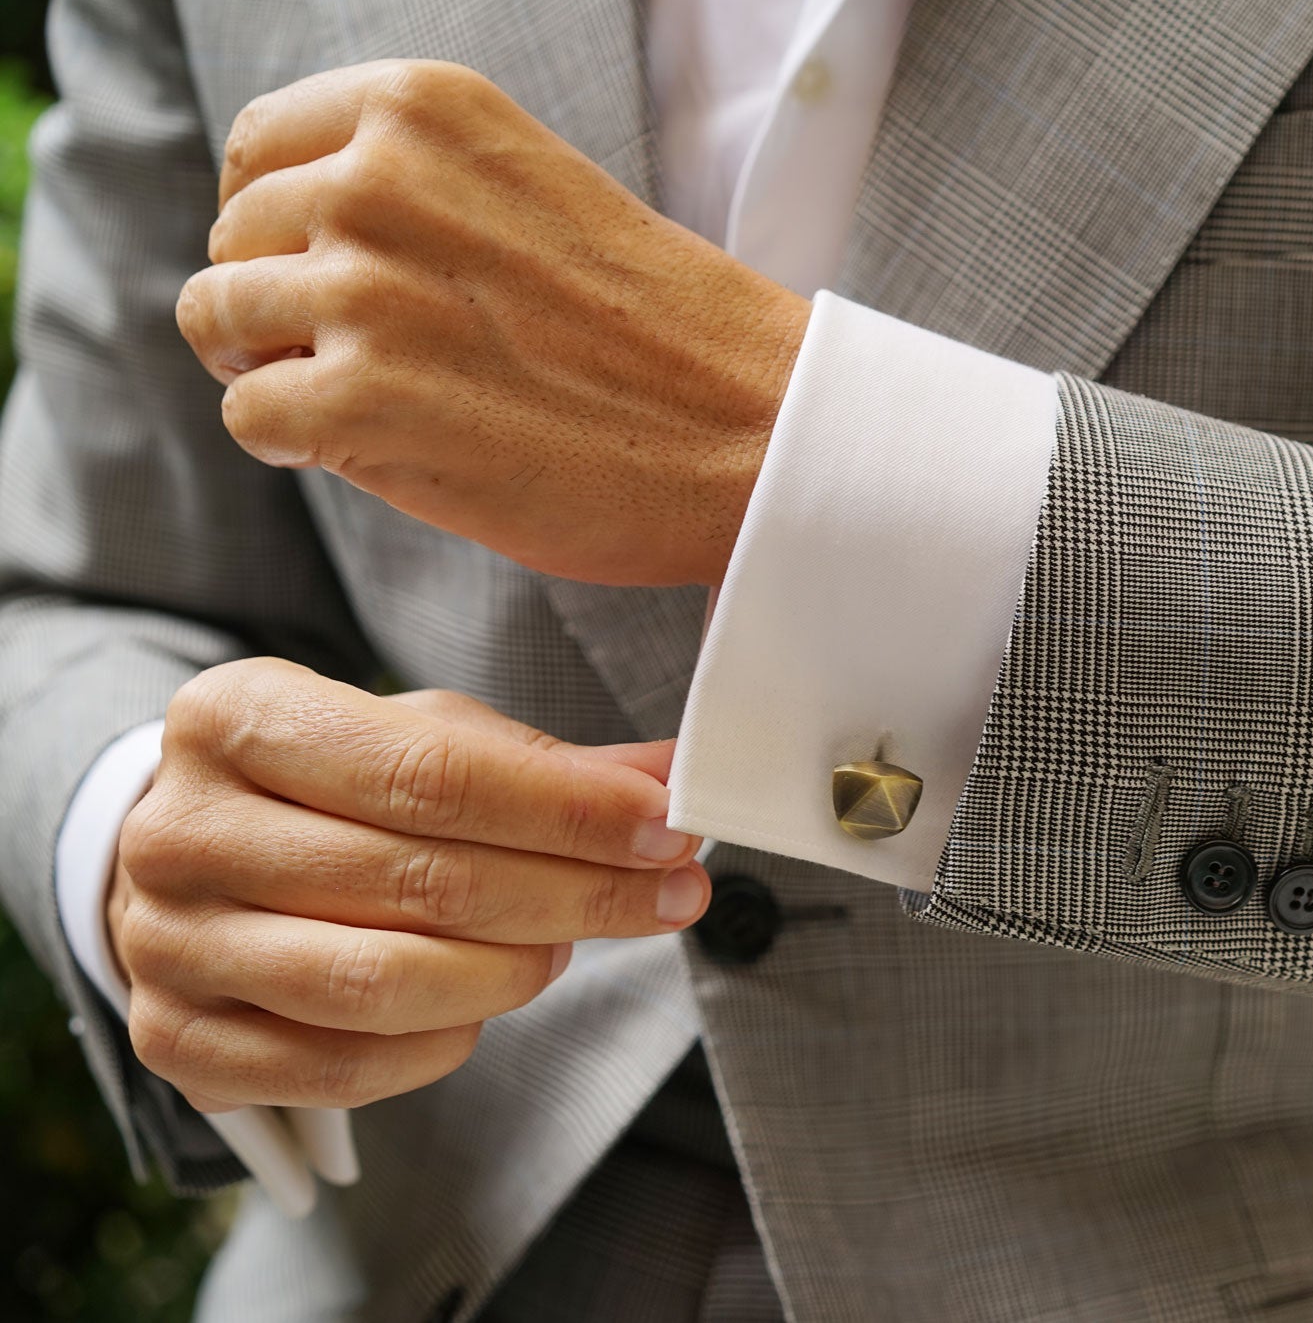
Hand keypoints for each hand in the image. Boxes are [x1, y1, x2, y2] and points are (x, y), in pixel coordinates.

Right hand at [108, 657, 708, 1112]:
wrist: (192, 859)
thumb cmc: (329, 786)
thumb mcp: (417, 735)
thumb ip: (542, 762)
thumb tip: (674, 777)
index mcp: (235, 716)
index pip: (429, 772)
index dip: (567, 808)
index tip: (668, 826)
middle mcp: (180, 829)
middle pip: (420, 879)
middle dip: (576, 891)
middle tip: (670, 892)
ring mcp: (168, 944)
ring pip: (382, 982)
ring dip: (514, 971)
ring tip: (566, 945)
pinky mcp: (177, 1043)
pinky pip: (344, 1067)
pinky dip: (444, 1042)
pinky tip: (487, 1003)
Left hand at [175, 59, 810, 587]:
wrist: (754, 428)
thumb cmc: (657, 329)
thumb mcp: (525, 190)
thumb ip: (410, 188)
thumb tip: (285, 243)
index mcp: (421, 109)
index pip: (257, 150)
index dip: (279, 227)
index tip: (339, 279)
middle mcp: (376, 179)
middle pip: (232, 241)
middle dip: (279, 306)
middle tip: (373, 362)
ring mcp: (363, 290)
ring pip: (218, 322)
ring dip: (279, 374)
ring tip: (377, 406)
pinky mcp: (361, 402)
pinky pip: (249, 415)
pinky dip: (296, 446)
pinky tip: (380, 449)